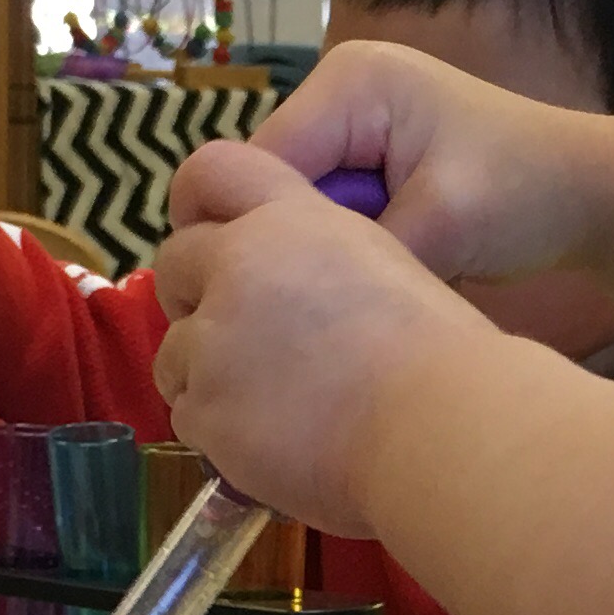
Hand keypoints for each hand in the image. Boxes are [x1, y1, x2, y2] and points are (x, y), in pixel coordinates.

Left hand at [150, 147, 512, 537]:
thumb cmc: (439, 354)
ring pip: (173, 351)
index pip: (212, 170)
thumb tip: (296, 295)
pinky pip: (188, 415)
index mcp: (292, 219)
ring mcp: (213, 337)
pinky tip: (272, 444)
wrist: (436, 428)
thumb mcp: (384, 267)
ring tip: (269, 405)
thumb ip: (321, 262)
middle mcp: (238, 263)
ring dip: (207, 374)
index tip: (217, 246)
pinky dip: (221, 432)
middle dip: (196, 298)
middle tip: (242, 338)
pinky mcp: (203, 406)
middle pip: (174, 262)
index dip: (202, 207)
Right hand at [208, 40, 609, 284]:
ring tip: (346, 298)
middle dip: (291, 240)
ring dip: (321, 250)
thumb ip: (360, 249)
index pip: (260, 159)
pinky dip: (347, 248)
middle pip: (273, 181)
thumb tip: (287, 292)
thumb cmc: (529, 195)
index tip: (260, 301)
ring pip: (298, 204)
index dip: (254, 231)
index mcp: (352, 81)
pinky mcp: (371, 160)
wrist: (591, 196)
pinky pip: (331, 212)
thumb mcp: (443, 225)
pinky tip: (368, 284)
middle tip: (309, 307)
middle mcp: (342, 91)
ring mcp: (356, 125)